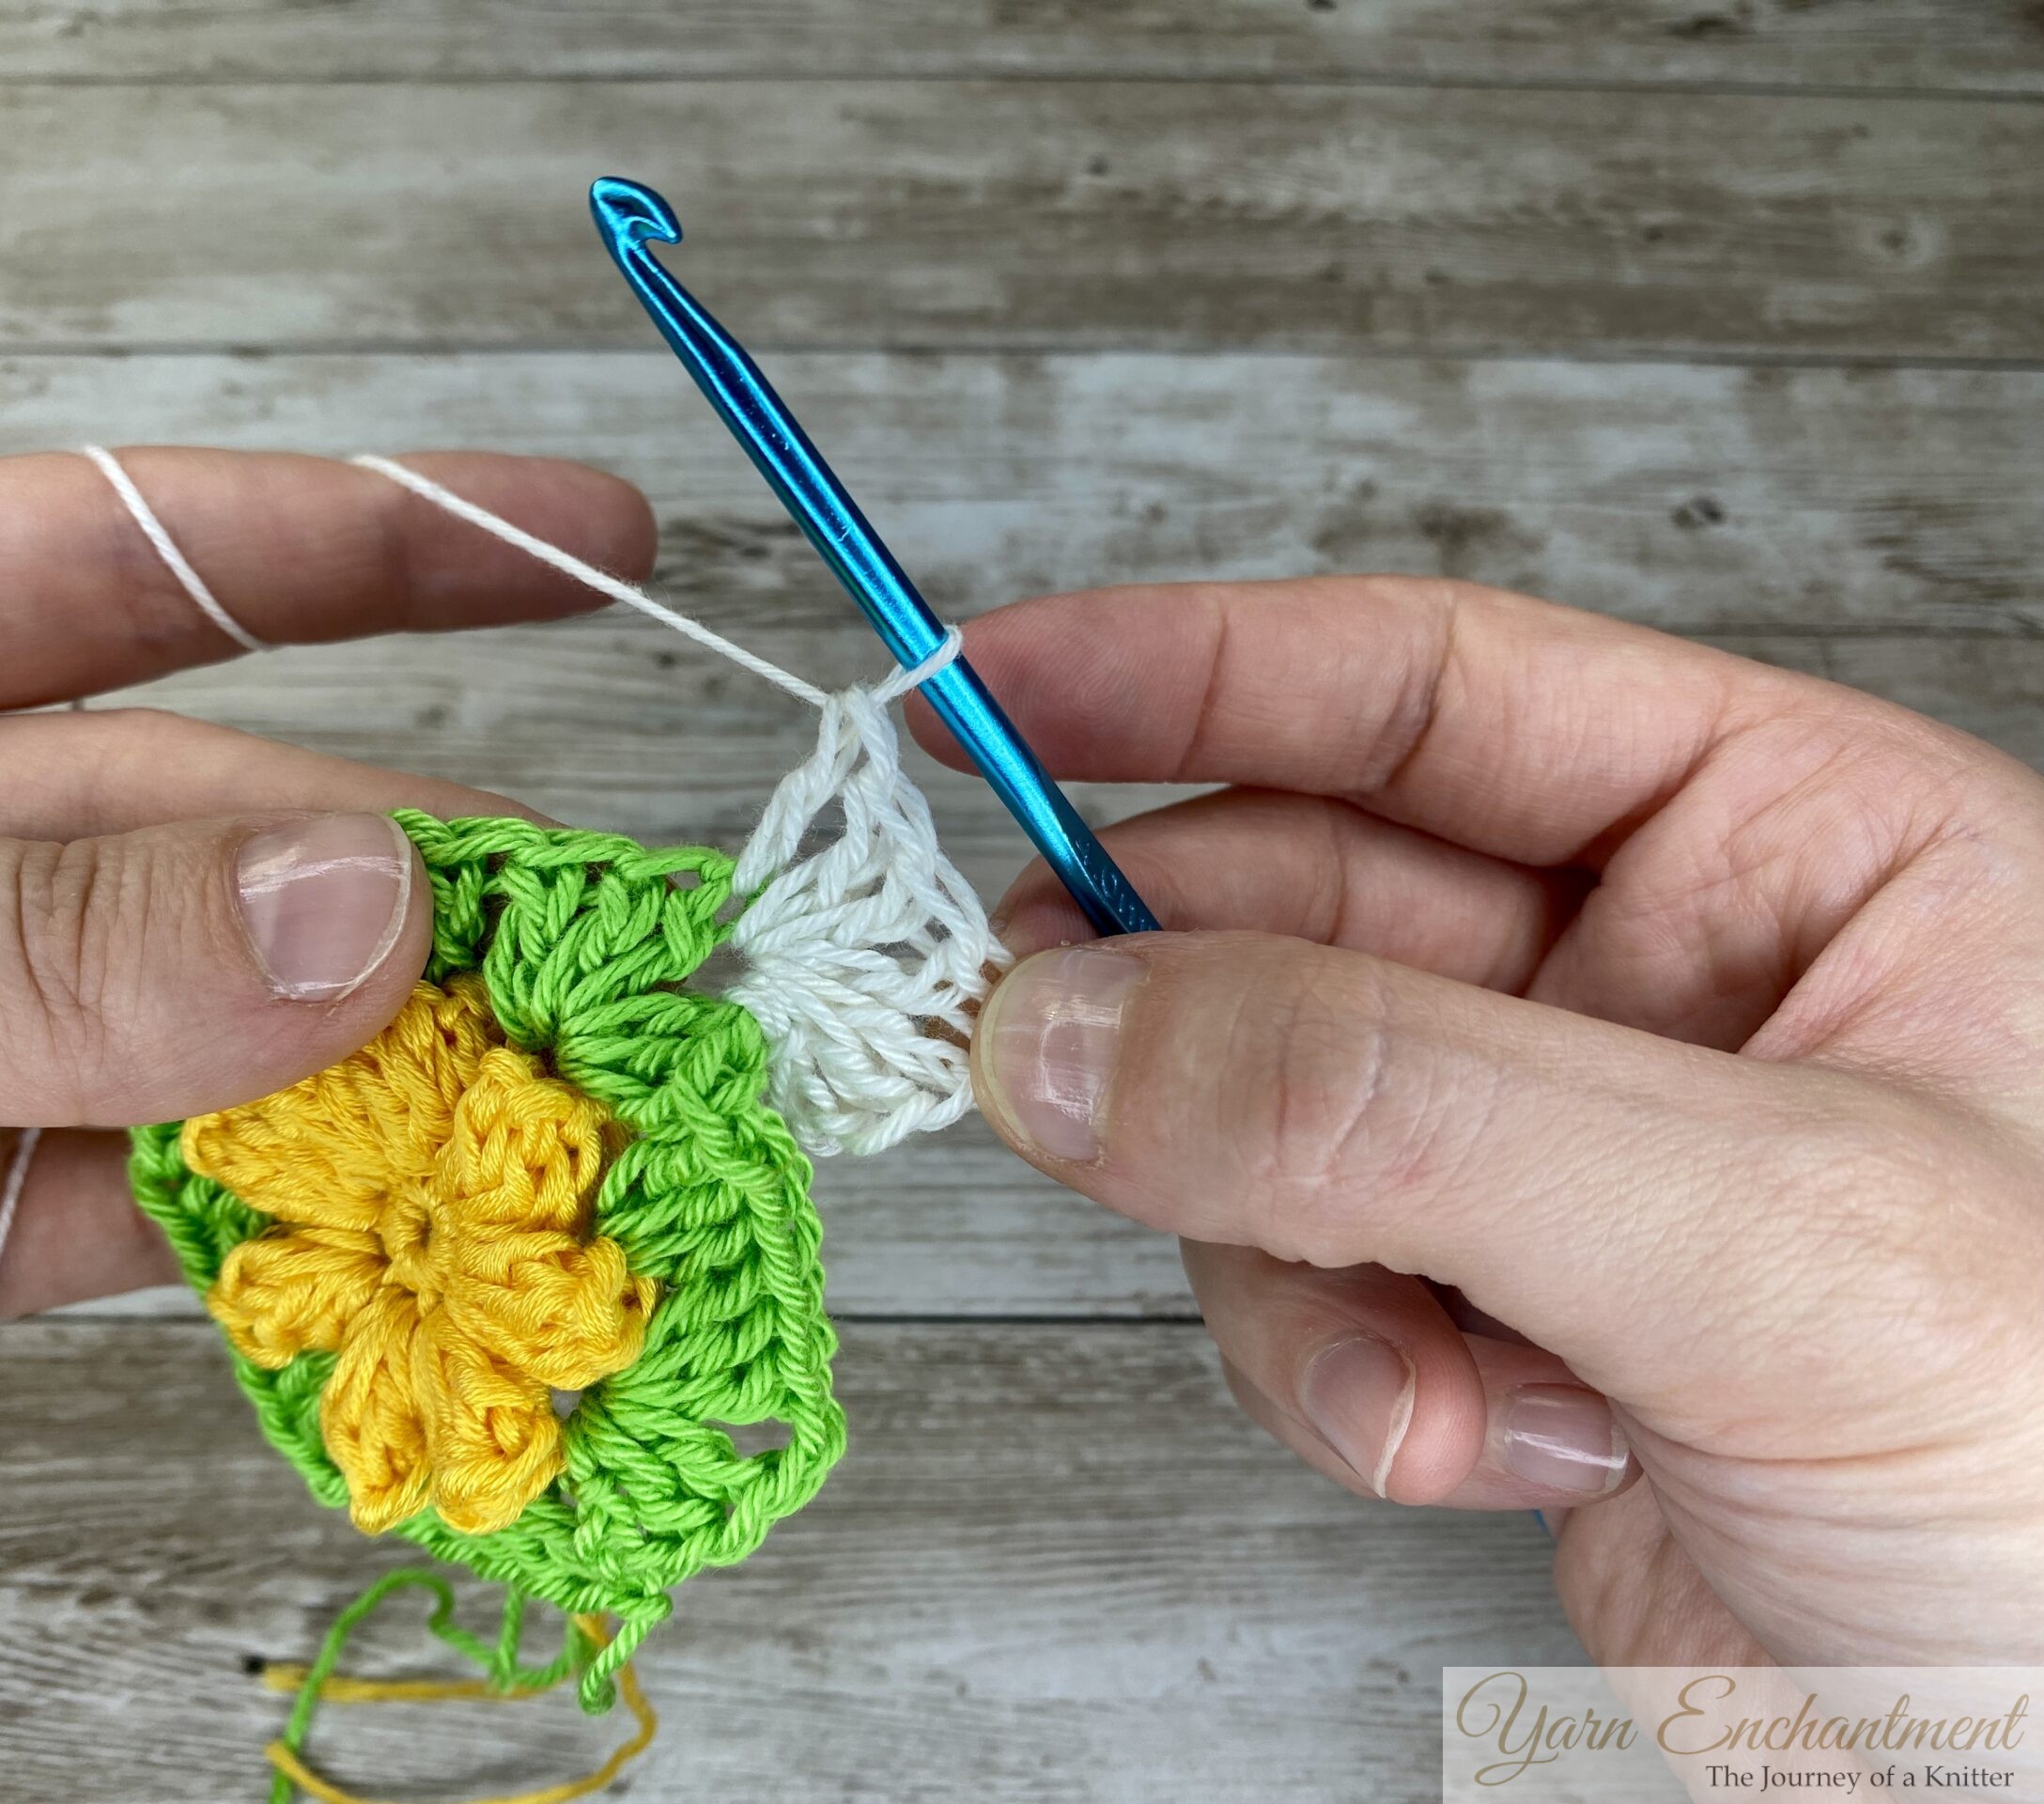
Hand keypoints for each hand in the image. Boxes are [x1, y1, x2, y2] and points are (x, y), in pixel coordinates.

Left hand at [0, 447, 651, 1618]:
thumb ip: (2, 937)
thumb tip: (358, 901)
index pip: (102, 550)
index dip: (366, 539)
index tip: (577, 542)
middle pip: (190, 811)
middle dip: (407, 857)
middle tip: (618, 921)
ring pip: (199, 1023)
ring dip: (387, 1056)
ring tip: (574, 1070)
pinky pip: (148, 1212)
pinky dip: (292, 1221)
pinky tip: (417, 1207)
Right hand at [916, 577, 2043, 1667]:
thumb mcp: (1761, 1236)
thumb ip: (1394, 1103)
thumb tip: (1067, 1020)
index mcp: (1798, 844)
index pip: (1436, 689)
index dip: (1191, 671)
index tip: (983, 688)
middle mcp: (1669, 979)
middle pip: (1306, 903)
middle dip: (1178, 998)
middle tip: (1029, 1037)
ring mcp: (1570, 1156)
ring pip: (1266, 1116)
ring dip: (1285, 1248)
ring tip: (1415, 1361)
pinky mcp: (1505, 1318)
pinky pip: (1305, 1287)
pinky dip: (1347, 1378)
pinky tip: (1493, 1448)